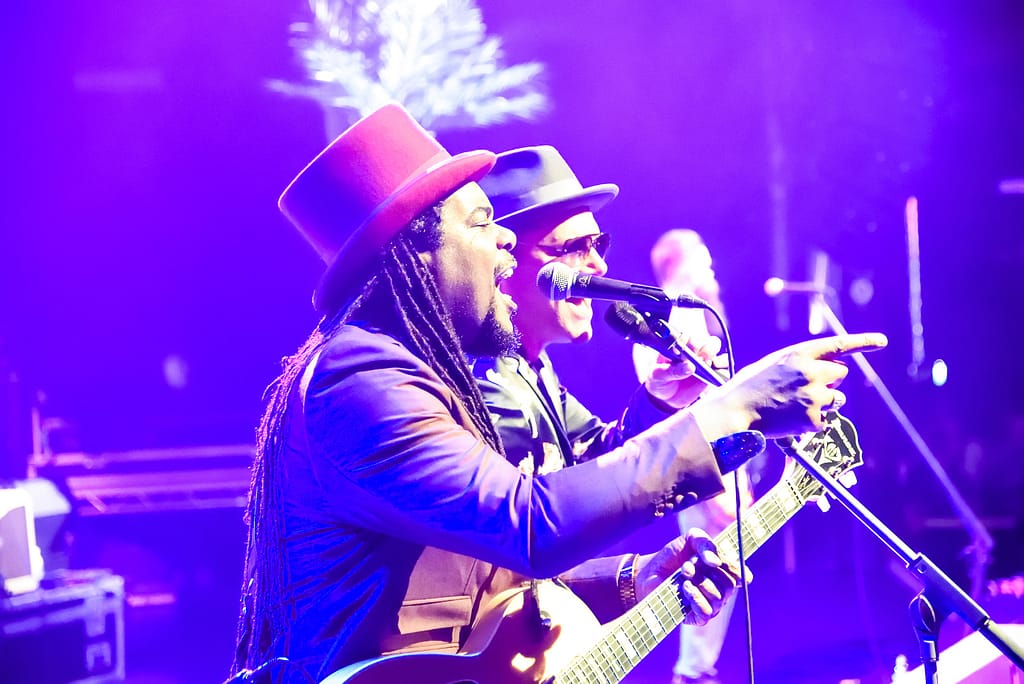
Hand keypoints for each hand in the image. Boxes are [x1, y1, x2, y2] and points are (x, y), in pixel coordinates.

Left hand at [634, 528, 748, 625]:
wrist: (650, 572)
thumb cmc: (672, 556)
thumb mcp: (690, 539)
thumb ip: (705, 542)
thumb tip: (716, 561)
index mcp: (723, 572)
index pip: (742, 575)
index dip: (734, 567)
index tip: (716, 560)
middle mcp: (721, 590)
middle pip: (730, 584)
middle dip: (709, 571)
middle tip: (689, 564)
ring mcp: (711, 605)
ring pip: (718, 597)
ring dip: (699, 582)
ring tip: (683, 573)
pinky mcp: (698, 618)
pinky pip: (707, 612)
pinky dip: (696, 597)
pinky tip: (684, 587)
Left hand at [643, 332, 721, 408]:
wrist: (666, 398)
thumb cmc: (660, 381)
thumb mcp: (659, 376)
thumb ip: (672, 371)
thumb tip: (690, 366)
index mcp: (678, 346)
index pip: (688, 338)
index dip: (691, 342)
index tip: (690, 350)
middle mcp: (694, 350)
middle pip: (708, 342)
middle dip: (708, 349)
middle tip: (703, 358)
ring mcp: (705, 361)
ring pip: (718, 355)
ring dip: (719, 358)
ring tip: (713, 366)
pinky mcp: (712, 373)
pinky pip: (723, 370)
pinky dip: (724, 372)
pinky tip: (719, 376)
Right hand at [691, 332, 886, 440]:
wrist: (734, 413)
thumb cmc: (747, 388)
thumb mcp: (771, 365)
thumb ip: (798, 363)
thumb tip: (823, 372)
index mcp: (798, 354)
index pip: (838, 345)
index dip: (863, 341)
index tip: (882, 341)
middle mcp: (812, 372)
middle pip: (841, 374)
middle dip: (830, 381)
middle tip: (805, 389)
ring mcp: (815, 397)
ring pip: (836, 399)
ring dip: (823, 402)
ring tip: (794, 407)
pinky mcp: (814, 419)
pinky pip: (825, 420)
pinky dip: (812, 422)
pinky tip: (791, 421)